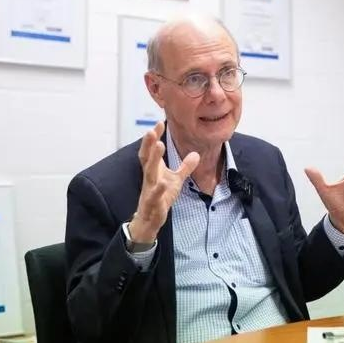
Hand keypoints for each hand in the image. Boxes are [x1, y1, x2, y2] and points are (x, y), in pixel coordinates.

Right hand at [129, 122, 199, 242]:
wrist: (150, 219)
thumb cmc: (161, 196)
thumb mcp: (176, 180)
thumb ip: (185, 167)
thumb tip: (196, 154)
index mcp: (153, 170)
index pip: (151, 151)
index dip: (154, 137)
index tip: (159, 123)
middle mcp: (149, 178)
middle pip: (147, 158)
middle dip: (149, 144)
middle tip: (151, 130)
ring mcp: (149, 191)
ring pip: (149, 174)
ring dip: (153, 159)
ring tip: (159, 145)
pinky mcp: (153, 204)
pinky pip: (154, 197)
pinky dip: (158, 190)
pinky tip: (163, 184)